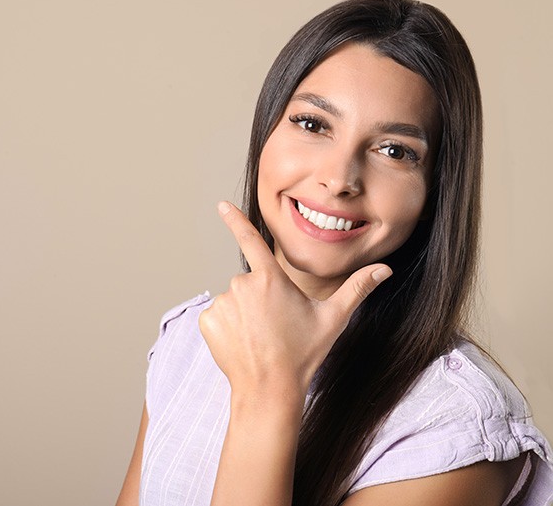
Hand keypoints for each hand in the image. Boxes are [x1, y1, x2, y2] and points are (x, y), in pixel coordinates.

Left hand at [199, 201, 391, 399]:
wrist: (269, 390)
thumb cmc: (303, 353)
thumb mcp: (333, 318)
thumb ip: (357, 289)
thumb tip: (385, 269)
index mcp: (270, 279)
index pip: (250, 239)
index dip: (235, 219)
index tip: (221, 204)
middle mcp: (242, 285)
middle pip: (251, 282)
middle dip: (261, 297)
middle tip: (275, 324)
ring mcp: (222, 303)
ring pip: (234, 299)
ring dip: (245, 313)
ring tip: (260, 337)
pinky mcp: (208, 322)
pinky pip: (218, 315)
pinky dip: (228, 326)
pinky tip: (243, 343)